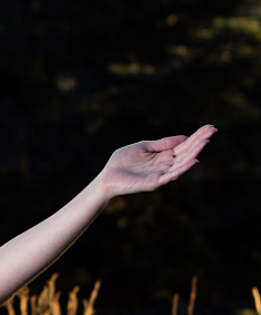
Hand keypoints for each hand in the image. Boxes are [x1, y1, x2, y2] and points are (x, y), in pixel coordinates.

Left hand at [98, 124, 214, 198]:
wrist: (106, 177)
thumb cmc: (122, 162)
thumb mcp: (143, 147)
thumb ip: (162, 143)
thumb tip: (183, 137)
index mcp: (163, 156)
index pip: (184, 145)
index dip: (196, 136)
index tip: (210, 127)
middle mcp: (165, 166)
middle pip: (186, 152)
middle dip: (200, 141)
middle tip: (213, 130)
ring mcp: (161, 175)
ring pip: (182, 163)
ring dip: (195, 152)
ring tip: (206, 141)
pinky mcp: (154, 183)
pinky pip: (171, 176)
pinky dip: (183, 169)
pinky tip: (194, 160)